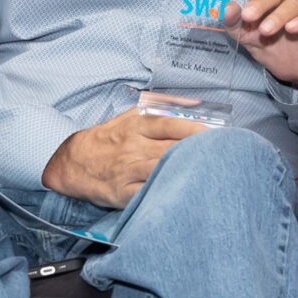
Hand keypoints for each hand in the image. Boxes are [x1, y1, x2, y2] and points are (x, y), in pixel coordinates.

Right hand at [43, 105, 208, 207]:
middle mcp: (134, 147)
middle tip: (224, 157)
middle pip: (172, 149)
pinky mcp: (124, 193)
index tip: (218, 136)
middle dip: (199, 153)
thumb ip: (164, 107)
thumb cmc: (109, 139)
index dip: (197, 130)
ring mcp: (129, 171)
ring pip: (163, 170)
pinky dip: (167, 193)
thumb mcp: (131, 116)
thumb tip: (196, 103)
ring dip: (187, 173)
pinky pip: (149, 193)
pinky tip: (186, 194)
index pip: (172, 125)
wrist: (74, 163)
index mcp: (137, 126)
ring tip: (211, 175)